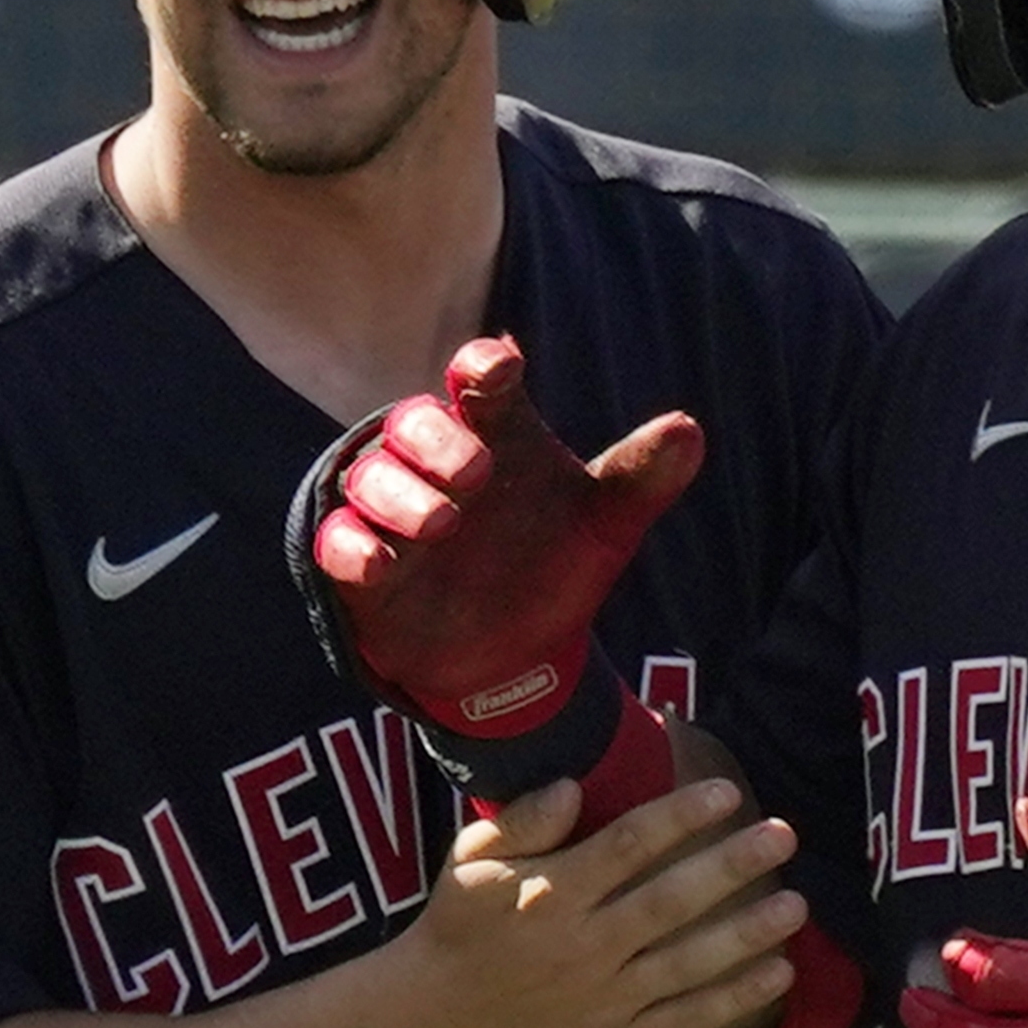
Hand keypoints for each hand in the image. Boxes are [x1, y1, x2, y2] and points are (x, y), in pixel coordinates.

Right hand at [303, 335, 701, 734]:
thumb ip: (641, 478)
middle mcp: (436, 465)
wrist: (519, 660)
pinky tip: (380, 563)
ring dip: (399, 493)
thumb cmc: (555, 566)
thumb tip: (690, 429)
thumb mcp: (605, 526)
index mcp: (496, 436)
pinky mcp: (362, 569)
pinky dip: (353, 546)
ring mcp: (394, 514)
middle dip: (436, 438)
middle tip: (475, 472)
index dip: (482, 367)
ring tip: (442, 521)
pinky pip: (337, 541)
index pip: (478, 381)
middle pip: (414, 423)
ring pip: (371, 477)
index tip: (499, 367)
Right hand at [386, 772, 805, 1027]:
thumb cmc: (459, 930)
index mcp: (552, 895)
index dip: (680, 816)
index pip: (627, 846)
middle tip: (782, 835)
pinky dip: (735, 998)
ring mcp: (605, 999)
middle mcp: (584, 946)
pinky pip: (686, 1017)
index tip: (727, 792)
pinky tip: (780, 973)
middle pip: (670, 900)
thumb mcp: (473, 864)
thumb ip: (524, 821)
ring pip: (689, 962)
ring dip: (748, 934)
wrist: (431, 1027)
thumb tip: (576, 784)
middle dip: (730, 866)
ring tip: (796, 905)